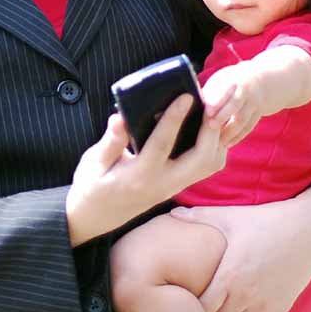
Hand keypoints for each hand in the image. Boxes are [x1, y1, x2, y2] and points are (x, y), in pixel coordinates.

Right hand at [65, 95, 227, 245]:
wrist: (97, 215)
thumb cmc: (93, 184)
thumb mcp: (94, 163)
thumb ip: (110, 142)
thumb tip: (119, 117)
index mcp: (139, 175)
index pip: (161, 145)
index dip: (174, 119)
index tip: (186, 96)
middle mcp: (163, 183)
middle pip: (201, 159)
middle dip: (210, 130)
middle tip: (212, 102)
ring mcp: (175, 186)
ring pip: (209, 165)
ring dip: (217, 138)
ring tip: (214, 109)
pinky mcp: (179, 184)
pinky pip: (207, 167)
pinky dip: (215, 145)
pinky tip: (210, 125)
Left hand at [167, 188, 310, 311]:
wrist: (308, 230)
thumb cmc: (265, 220)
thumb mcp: (230, 216)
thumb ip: (199, 216)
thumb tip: (172, 212)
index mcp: (231, 275)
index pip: (202, 306)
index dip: (191, 304)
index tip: (186, 293)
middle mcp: (247, 295)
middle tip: (196, 303)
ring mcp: (265, 304)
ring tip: (214, 310)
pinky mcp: (280, 309)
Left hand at [201, 62, 273, 147]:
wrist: (262, 81)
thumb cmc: (231, 82)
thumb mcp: (220, 81)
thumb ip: (208, 93)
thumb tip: (188, 105)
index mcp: (232, 79)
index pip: (224, 90)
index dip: (216, 101)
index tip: (207, 111)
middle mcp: (245, 90)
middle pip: (234, 105)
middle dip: (222, 117)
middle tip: (210, 128)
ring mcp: (255, 102)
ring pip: (242, 119)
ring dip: (229, 132)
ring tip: (216, 143)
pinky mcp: (259, 114)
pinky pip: (248, 127)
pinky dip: (237, 137)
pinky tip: (227, 145)